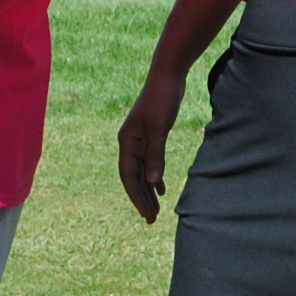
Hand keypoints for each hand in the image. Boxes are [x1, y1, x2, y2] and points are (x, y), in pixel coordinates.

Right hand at [117, 68, 186, 221]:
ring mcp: (139, 139)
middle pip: (134, 177)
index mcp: (127, 141)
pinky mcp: (150, 135)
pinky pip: (149, 162)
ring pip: (142, 171)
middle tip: (151, 220)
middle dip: (142, 198)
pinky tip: (162, 188)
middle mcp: (130, 142)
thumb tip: (154, 183)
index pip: (129, 175)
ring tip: (156, 210)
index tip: (145, 214)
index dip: (136, 195)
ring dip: (148, 190)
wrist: (167, 76)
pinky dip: (155, 176)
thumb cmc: (162, 99)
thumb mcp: (159, 128)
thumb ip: (156, 155)